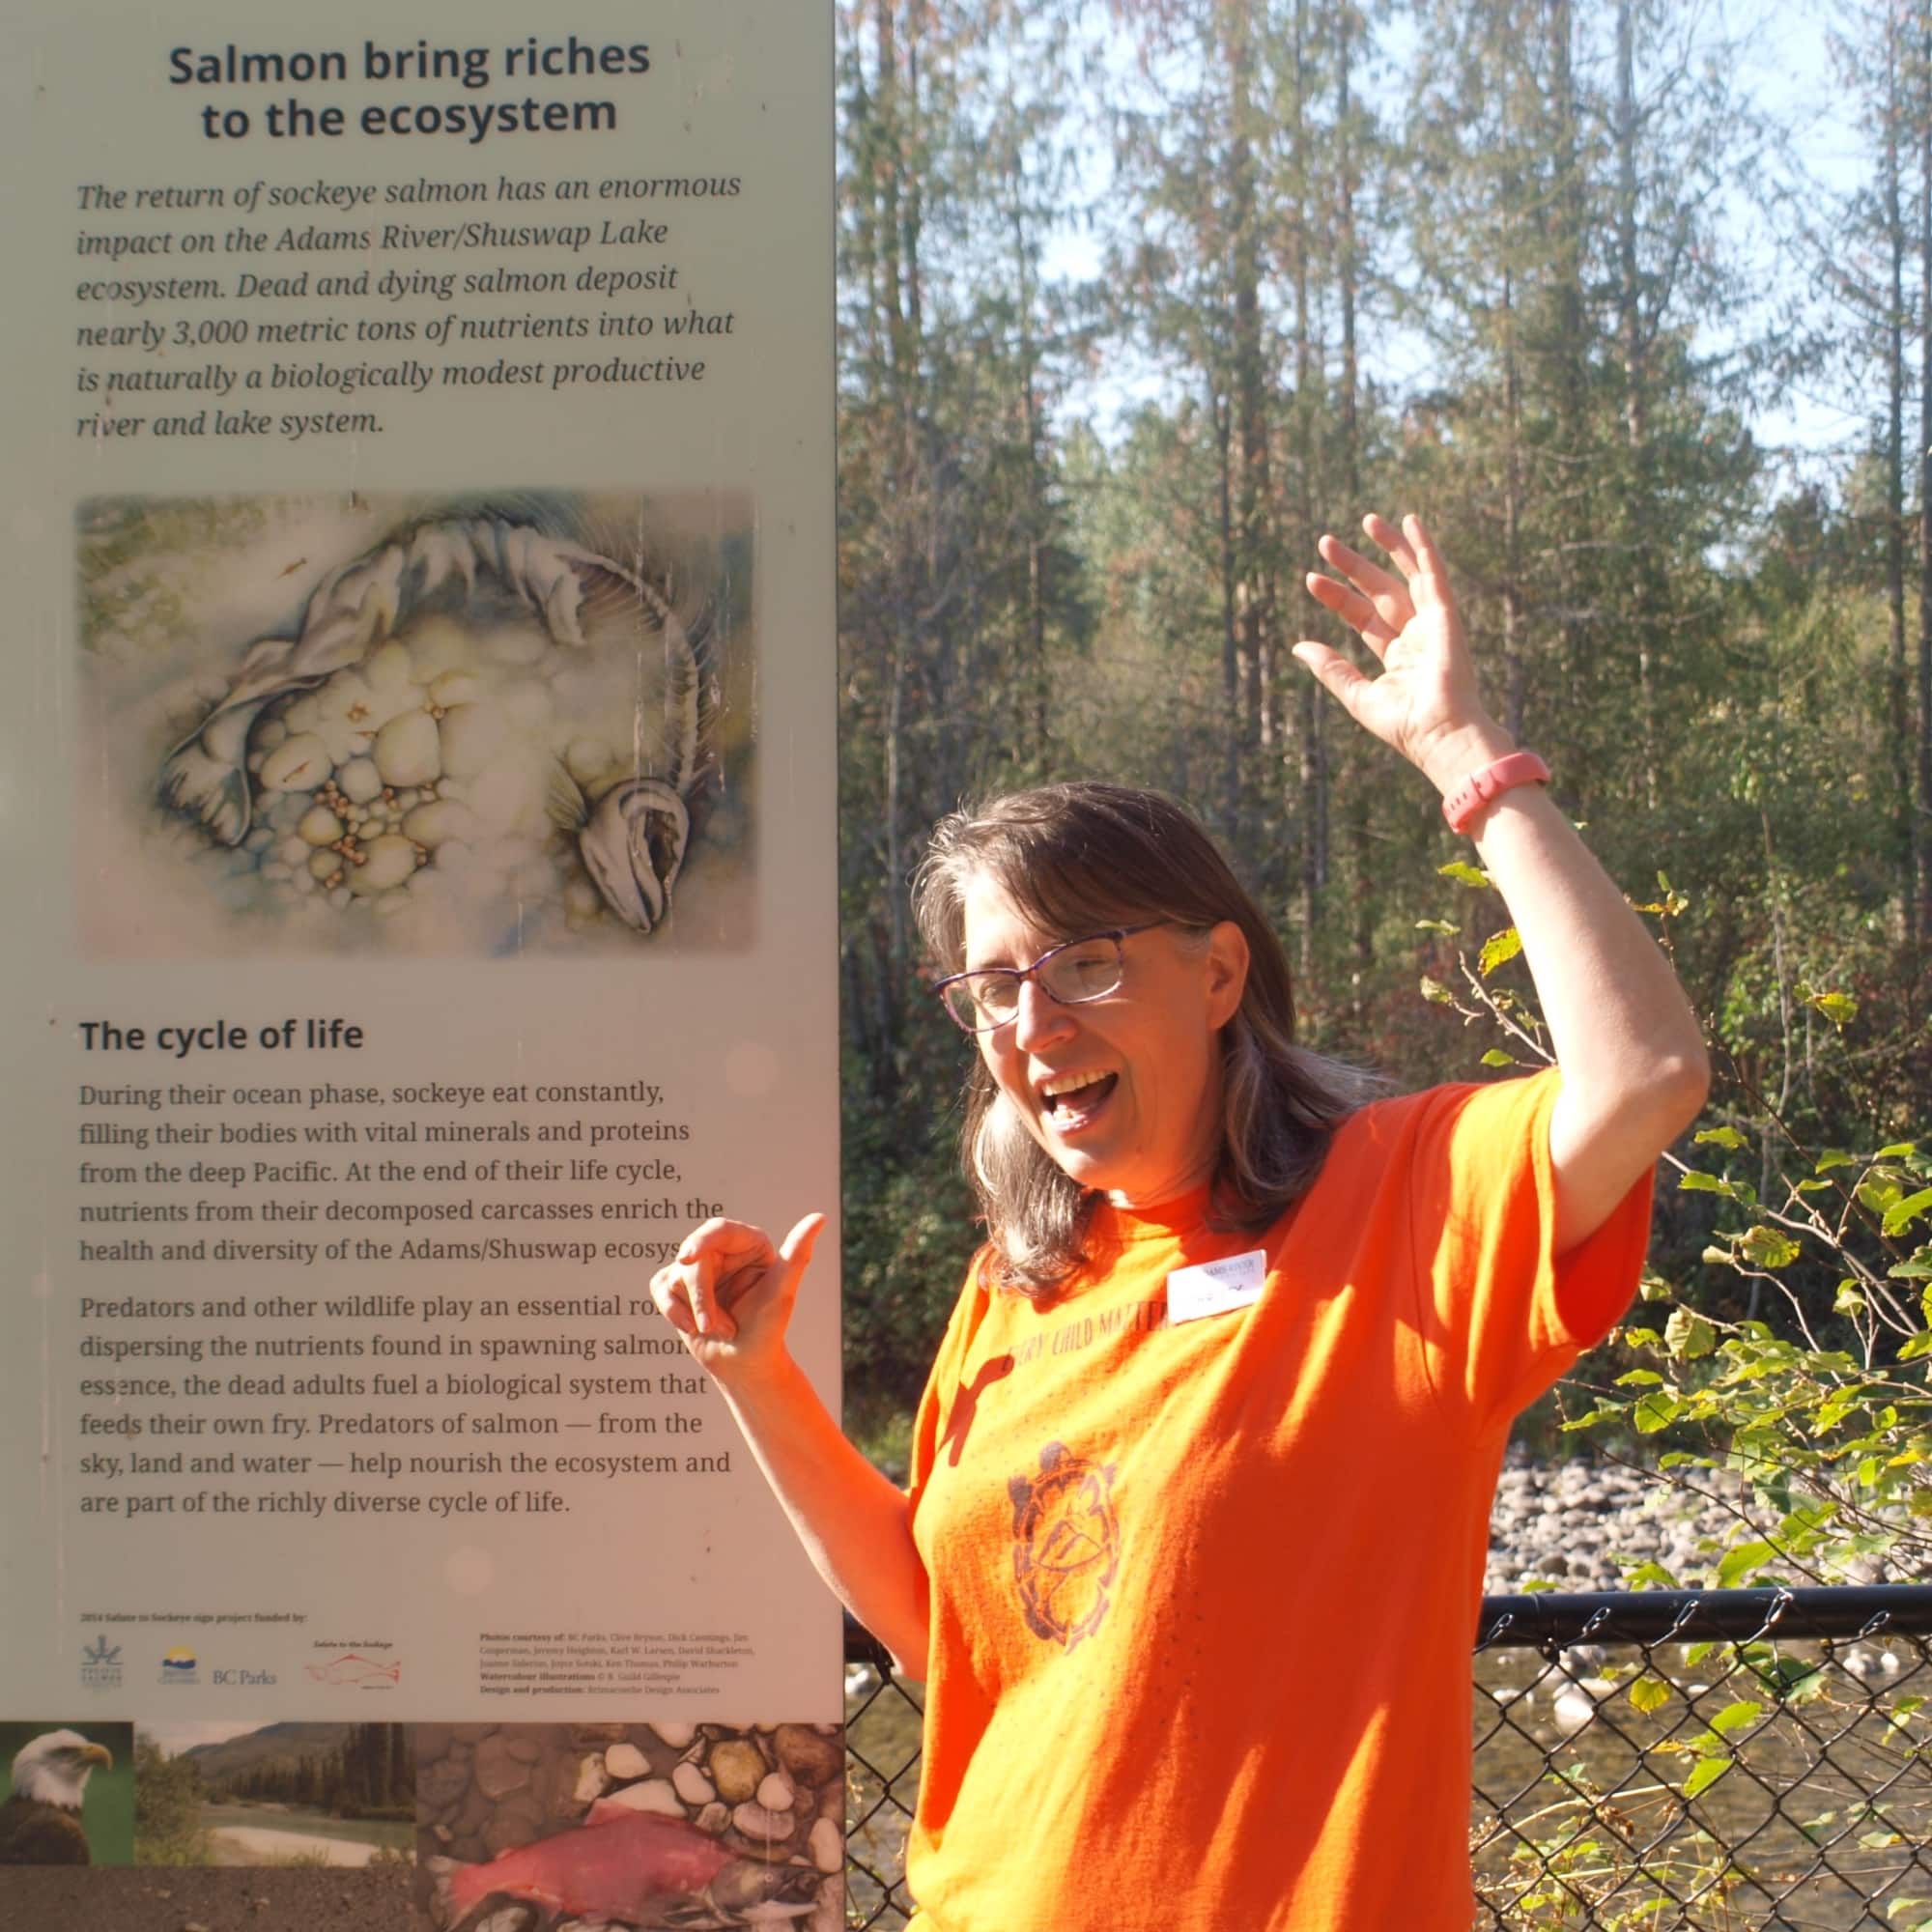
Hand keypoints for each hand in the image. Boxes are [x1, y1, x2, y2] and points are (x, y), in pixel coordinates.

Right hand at [647, 1213, 824, 1385]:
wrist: (746, 1367)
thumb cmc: (768, 1330)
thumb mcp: (782, 1292)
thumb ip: (797, 1254)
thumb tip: (820, 1217)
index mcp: (750, 1244)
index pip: (719, 1229)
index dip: (700, 1241)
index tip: (686, 1259)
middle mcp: (723, 1251)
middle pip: (694, 1256)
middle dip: (700, 1295)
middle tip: (710, 1326)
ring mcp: (699, 1268)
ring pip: (675, 1275)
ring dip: (694, 1310)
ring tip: (719, 1329)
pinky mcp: (678, 1287)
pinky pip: (660, 1289)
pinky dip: (674, 1312)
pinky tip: (694, 1329)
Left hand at [1294, 512, 1508, 793]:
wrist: (1440, 734)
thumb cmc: (1405, 725)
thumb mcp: (1357, 695)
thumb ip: (1331, 668)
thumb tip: (1298, 645)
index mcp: (1397, 655)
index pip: (1361, 615)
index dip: (1336, 596)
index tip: (1311, 579)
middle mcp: (1415, 635)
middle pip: (1379, 590)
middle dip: (1353, 566)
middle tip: (1325, 542)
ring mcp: (1433, 624)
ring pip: (1407, 575)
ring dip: (1389, 547)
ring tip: (1367, 520)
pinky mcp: (1446, 616)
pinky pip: (1433, 575)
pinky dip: (1423, 548)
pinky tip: (1411, 523)